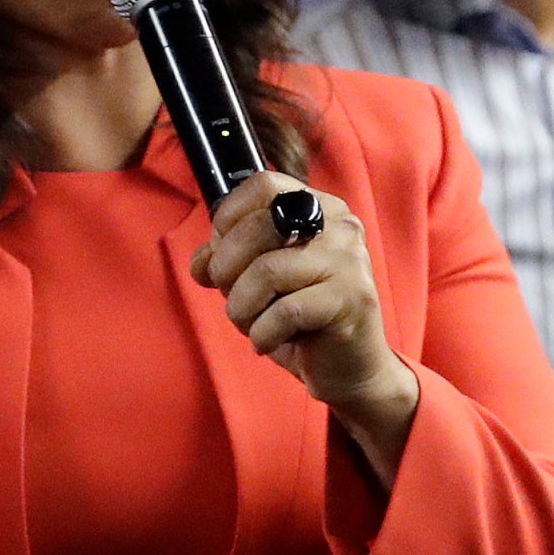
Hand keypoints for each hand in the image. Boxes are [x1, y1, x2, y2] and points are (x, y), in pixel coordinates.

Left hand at [191, 169, 419, 456]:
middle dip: (227, 269)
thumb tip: (202, 261)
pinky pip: (285, 312)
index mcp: (320, 208)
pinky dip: (262, 333)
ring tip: (249, 325)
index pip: (264, 185)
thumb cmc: (302, 321)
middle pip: (259, 226)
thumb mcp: (260, 282)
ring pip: (266, 271)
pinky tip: (265, 342)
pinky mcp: (352, 300)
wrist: (351, 369)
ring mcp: (349, 261)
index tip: (222, 254)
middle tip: (232, 298)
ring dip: (240, 308)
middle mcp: (341, 226)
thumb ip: (229, 259)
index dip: (229, 218)